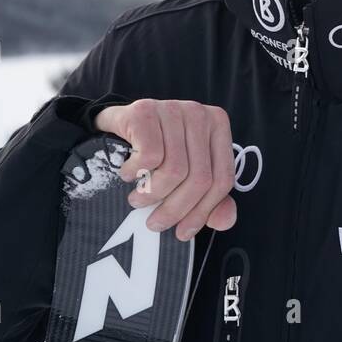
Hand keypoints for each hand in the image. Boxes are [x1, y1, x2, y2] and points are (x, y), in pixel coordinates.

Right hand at [94, 99, 238, 240]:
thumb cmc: (156, 149)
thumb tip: (225, 221)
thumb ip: (210, 197)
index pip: (223, 178)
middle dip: (175, 209)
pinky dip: (136, 173)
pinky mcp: (145, 111)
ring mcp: (173, 109)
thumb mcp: (186, 172)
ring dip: (152, 194)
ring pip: (175, 171)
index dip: (203, 212)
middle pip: (200, 178)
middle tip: (154, 223)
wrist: (116, 123)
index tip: (182, 233)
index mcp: (218, 125)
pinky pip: (149, 157)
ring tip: (138, 199)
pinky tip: (129, 174)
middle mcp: (199, 114)